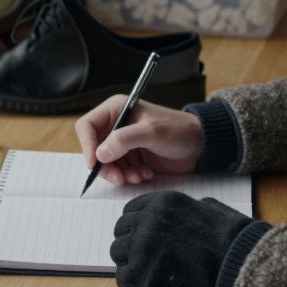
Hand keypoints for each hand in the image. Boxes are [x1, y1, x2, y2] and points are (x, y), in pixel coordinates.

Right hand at [74, 97, 202, 184]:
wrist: (199, 145)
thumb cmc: (178, 130)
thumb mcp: (152, 132)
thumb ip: (124, 140)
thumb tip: (100, 154)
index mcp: (116, 109)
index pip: (87, 126)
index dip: (87, 145)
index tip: (95, 163)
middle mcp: (116, 125)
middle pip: (94, 149)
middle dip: (105, 166)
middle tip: (120, 177)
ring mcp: (123, 143)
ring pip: (106, 164)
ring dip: (120, 174)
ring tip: (139, 175)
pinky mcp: (131, 158)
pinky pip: (119, 171)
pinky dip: (129, 176)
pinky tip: (145, 174)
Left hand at [110, 191, 256, 286]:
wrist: (239, 266)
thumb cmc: (231, 239)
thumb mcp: (209, 208)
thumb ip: (185, 209)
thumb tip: (177, 216)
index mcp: (162, 202)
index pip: (130, 211)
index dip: (136, 225)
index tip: (143, 237)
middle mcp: (147, 220)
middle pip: (120, 231)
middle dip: (130, 243)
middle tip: (145, 258)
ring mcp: (142, 247)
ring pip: (118, 254)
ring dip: (131, 263)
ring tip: (150, 273)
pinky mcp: (142, 274)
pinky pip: (123, 279)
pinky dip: (134, 285)